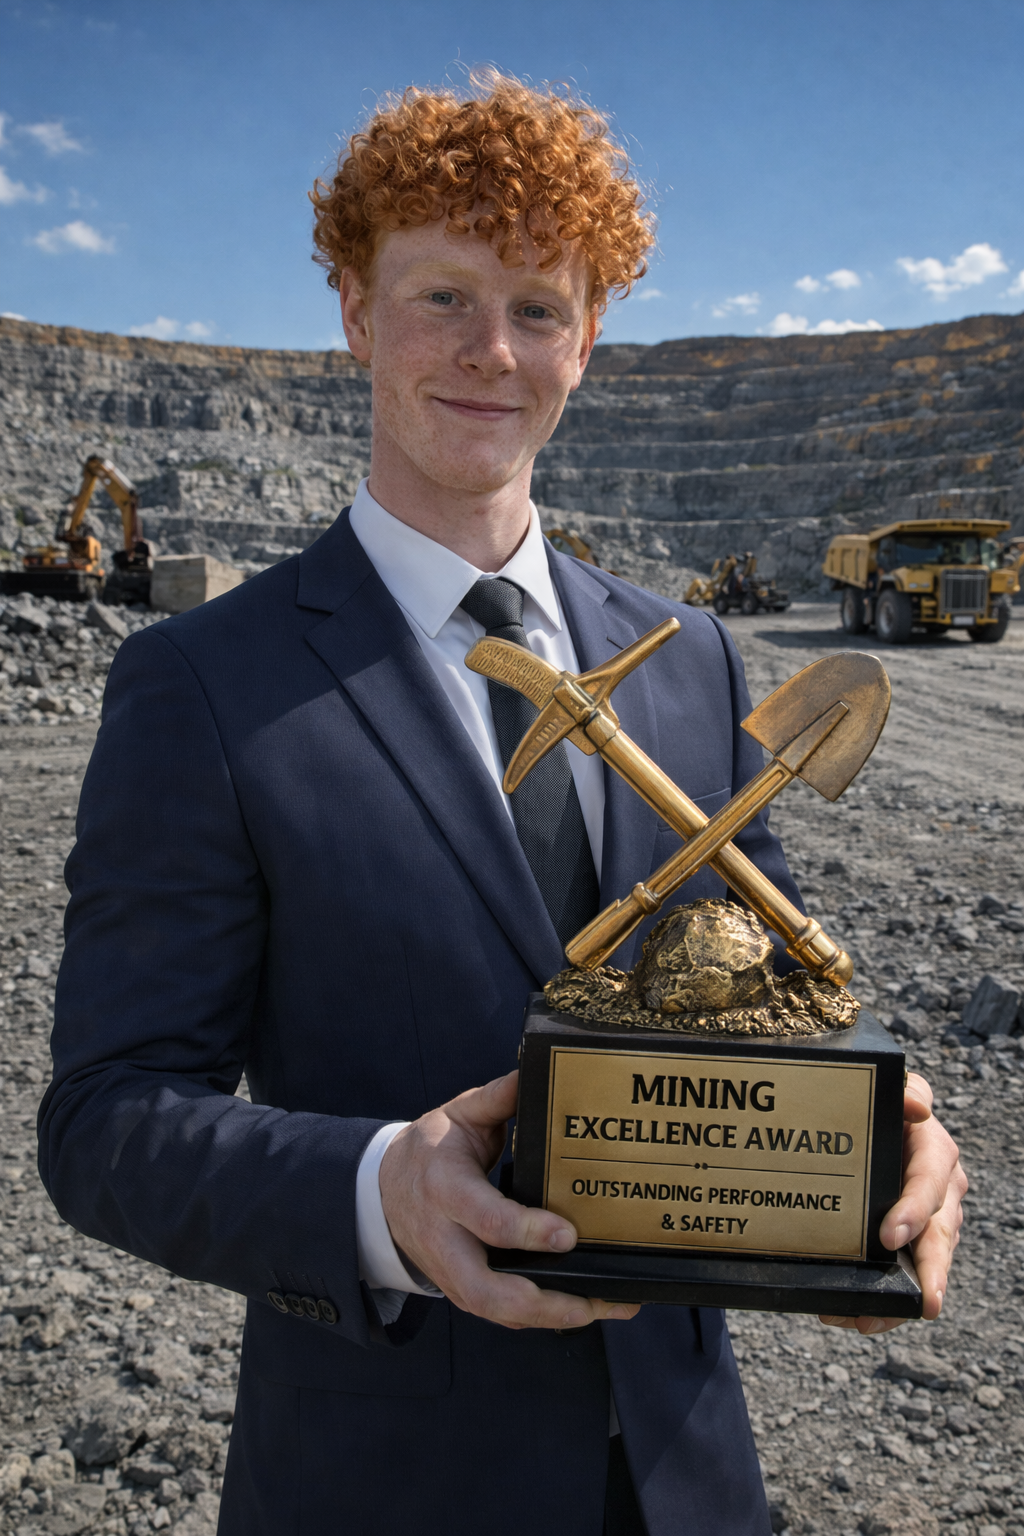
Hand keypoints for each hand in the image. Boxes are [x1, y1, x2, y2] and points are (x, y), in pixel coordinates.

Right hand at [379, 1069, 640, 1330]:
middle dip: (543, 1301)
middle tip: (595, 1295)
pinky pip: (502, 1313)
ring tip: (609, 1306)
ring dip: (553, 1317)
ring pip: (497, 1312)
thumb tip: (534, 1073)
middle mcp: (446, 1240)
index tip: (568, 1233)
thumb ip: (498, 1098)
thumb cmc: (428, 1150)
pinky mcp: (462, 1291)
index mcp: (445, 1189)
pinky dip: (543, 1317)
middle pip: (488, 1290)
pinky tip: (587, 1307)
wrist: (382, 1190)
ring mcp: (452, 1273)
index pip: (486, 1219)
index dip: (527, 1231)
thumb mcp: (458, 1114)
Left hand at [820, 1070, 966, 1335]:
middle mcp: (941, 1192)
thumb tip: (919, 1106)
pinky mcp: (911, 1245)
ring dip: (900, 1299)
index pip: (931, 1182)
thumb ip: (906, 1089)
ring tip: (866, 1321)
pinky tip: (854, 1315)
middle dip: (930, 1274)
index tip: (889, 1236)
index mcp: (935, 1153)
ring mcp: (930, 1223)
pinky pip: (904, 1277)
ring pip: (924, 1267)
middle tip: (921, 1306)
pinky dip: (883, 1302)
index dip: (915, 1210)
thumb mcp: (892, 1088)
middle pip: (940, 1238)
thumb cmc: (879, 1103)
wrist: (864, 1123)